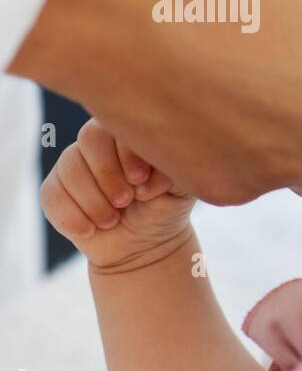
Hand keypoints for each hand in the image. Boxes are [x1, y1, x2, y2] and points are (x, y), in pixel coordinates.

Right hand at [40, 118, 196, 271]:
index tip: (140, 180)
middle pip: (90, 140)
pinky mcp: (55, 190)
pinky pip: (52, 195)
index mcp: (130, 136)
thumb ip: (170, 172)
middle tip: (125, 201)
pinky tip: (91, 230)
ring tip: (113, 220)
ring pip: (69, 169)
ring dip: (93, 201)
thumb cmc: (164, 207)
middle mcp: (99, 144)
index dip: (126, 154)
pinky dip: (73, 217)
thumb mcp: (180, 190)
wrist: (144, 244)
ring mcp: (74, 165)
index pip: (119, 127)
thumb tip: (145, 178)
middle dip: (108, 175)